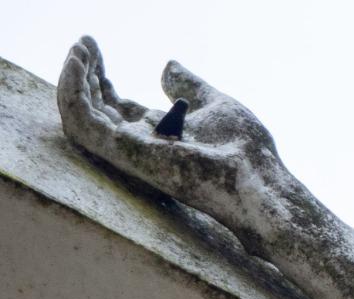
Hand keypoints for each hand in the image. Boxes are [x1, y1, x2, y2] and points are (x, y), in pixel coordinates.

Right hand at [57, 37, 284, 223]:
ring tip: (77, 49)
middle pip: (96, 109)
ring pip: (82, 117)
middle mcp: (140, 145)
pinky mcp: (125, 153)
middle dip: (83, 74)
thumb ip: (187, 86)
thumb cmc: (246, 150)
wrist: (259, 177)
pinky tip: (77, 64)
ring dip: (72, 81)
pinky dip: (73, 93)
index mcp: (158, 134)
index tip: (93, 46)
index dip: (99, 76)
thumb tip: (167, 65)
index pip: (116, 106)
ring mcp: (131, 151)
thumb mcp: (213, 104)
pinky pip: (84, 124)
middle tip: (83, 43)